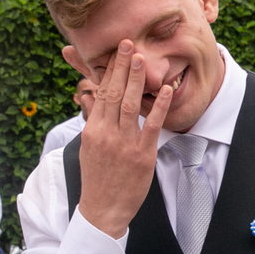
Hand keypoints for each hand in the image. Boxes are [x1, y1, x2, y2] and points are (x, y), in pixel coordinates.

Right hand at [77, 39, 171, 238]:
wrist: (102, 210)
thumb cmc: (97, 179)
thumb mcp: (87, 149)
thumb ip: (92, 123)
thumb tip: (88, 99)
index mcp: (92, 130)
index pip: (100, 94)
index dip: (108, 71)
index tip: (115, 53)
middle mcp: (106, 133)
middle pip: (113, 93)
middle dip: (122, 67)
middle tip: (128, 43)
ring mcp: (124, 143)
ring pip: (129, 104)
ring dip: (137, 79)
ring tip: (142, 58)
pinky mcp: (142, 154)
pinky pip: (152, 125)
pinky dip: (159, 106)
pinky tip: (166, 90)